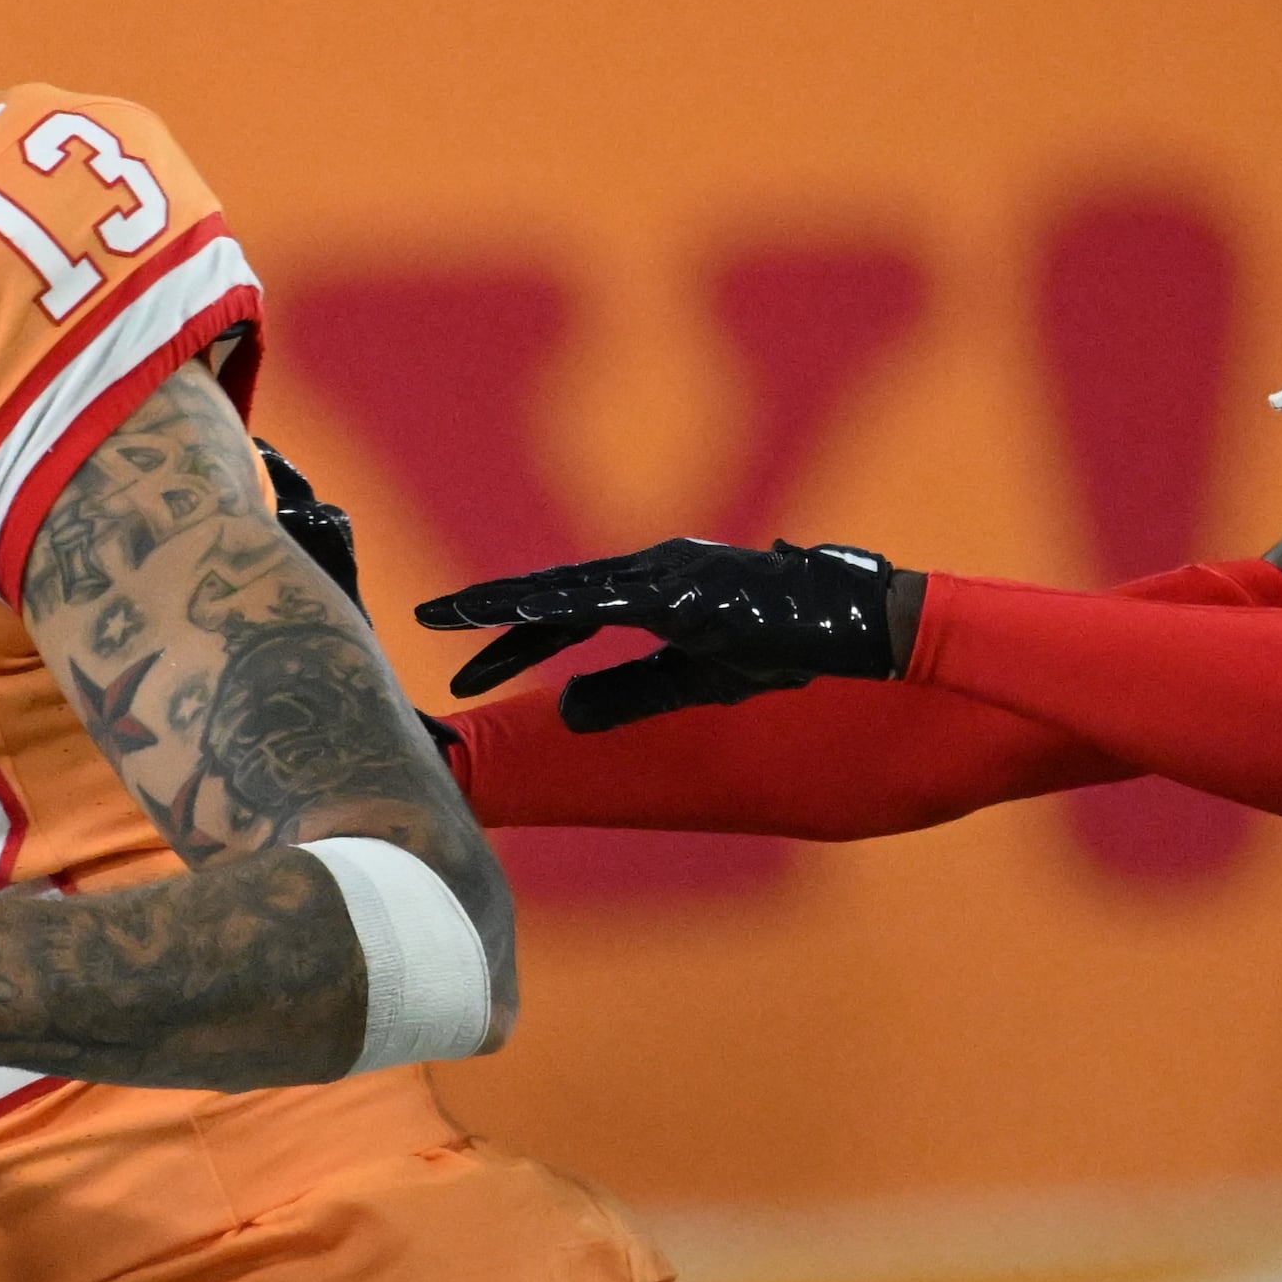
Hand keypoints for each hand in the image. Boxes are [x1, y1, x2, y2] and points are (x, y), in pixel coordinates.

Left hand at [416, 539, 905, 733]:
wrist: (853, 622)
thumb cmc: (783, 643)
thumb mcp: (695, 681)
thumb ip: (631, 692)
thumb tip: (565, 711)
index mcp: (650, 590)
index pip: (563, 611)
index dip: (510, 636)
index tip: (462, 661)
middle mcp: (652, 570)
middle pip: (554, 592)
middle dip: (490, 610)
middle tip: (427, 619)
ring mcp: (671, 574)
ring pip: (574, 586)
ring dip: (513, 602)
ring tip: (457, 615)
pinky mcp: (694, 589)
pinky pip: (621, 599)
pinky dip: (573, 604)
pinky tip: (532, 612)